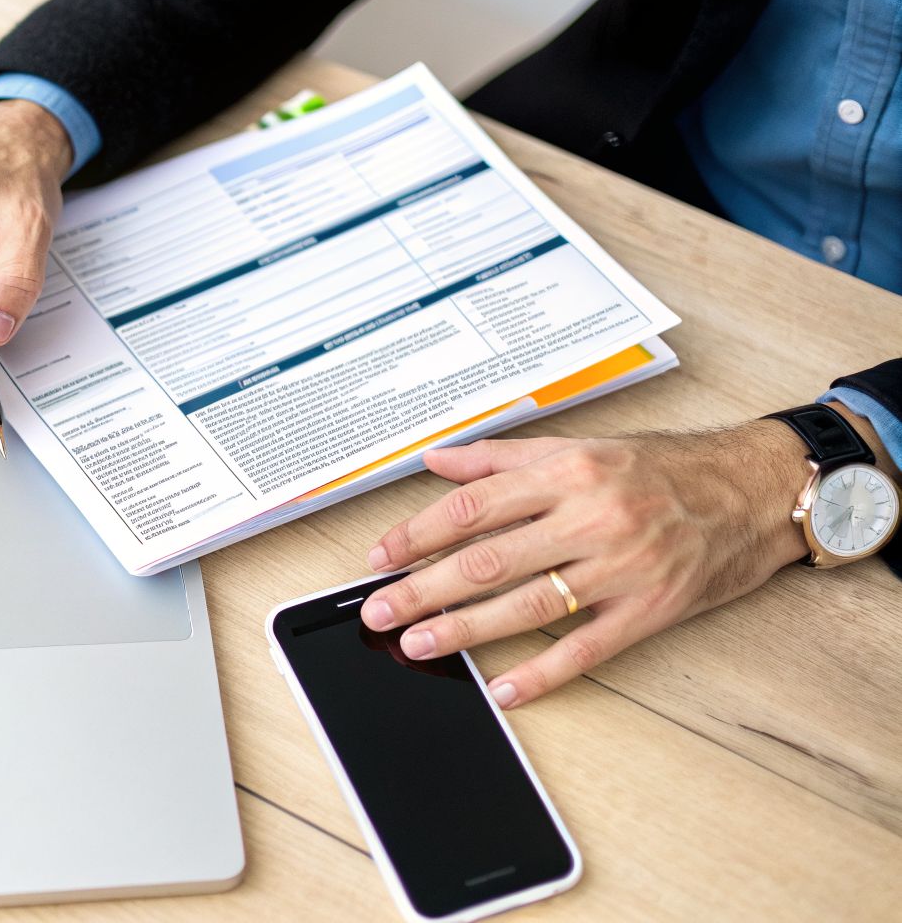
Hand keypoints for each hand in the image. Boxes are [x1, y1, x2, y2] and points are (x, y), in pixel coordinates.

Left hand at [359, 421, 817, 707]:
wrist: (753, 490)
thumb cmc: (665, 468)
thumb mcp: (581, 445)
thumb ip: (501, 456)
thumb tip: (436, 461)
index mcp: (567, 473)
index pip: (472, 508)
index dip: (417, 535)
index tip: (380, 558)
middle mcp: (590, 518)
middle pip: (488, 560)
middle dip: (423, 589)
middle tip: (379, 612)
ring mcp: (621, 567)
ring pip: (527, 605)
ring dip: (464, 629)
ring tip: (419, 644)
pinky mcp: (649, 609)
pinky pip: (585, 648)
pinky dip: (541, 673)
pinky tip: (503, 688)